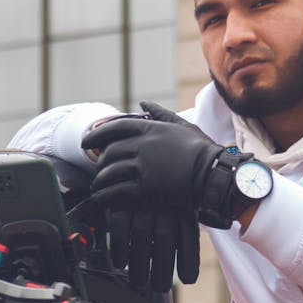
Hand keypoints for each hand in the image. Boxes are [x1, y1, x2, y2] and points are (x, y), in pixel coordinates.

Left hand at [82, 102, 253, 228]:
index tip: (87, 142)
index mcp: (150, 130)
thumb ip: (160, 114)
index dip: (96, 135)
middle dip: (99, 162)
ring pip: (109, 173)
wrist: (215, 176)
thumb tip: (143, 103)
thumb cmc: (204, 151)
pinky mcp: (145, 190)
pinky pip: (116, 192)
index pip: (114, 128)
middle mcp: (143, 147)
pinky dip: (105, 196)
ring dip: (99, 181)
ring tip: (97, 188)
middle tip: (97, 170)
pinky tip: (102, 199)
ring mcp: (143, 168)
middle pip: (109, 152)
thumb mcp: (182, 126)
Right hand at [106, 205, 199, 292]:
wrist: (135, 177)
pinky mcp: (120, 201)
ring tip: (139, 281)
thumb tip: (188, 275)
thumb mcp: (179, 211)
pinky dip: (119, 248)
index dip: (189, 259)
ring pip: (141, 234)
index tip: (188, 280)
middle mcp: (163, 202)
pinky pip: (119, 226)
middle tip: (160, 287)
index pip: (188, 234)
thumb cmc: (160, 203)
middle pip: (164, 238)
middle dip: (162, 267)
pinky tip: (121, 263)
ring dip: (140, 264)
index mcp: (181, 205)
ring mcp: (141, 200)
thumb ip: (182, 236)